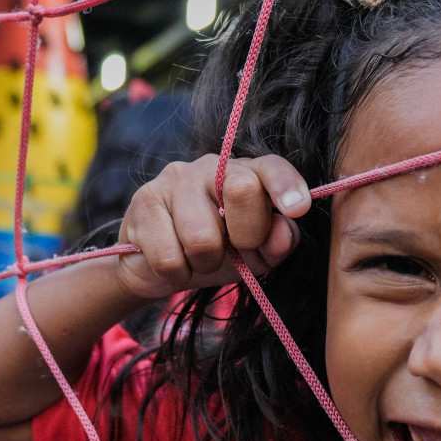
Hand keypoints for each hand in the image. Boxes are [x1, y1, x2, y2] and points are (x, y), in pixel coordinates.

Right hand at [112, 153, 308, 301]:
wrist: (156, 269)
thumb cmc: (215, 255)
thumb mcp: (254, 255)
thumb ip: (276, 243)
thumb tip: (283, 231)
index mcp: (245, 173)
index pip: (270, 167)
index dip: (285, 185)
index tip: (297, 209)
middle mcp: (210, 166)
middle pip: (242, 189)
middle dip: (245, 236)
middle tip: (230, 250)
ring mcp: (173, 179)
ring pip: (202, 237)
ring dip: (204, 264)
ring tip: (197, 259)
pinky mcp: (143, 201)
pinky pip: (169, 257)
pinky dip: (176, 274)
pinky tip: (172, 262)